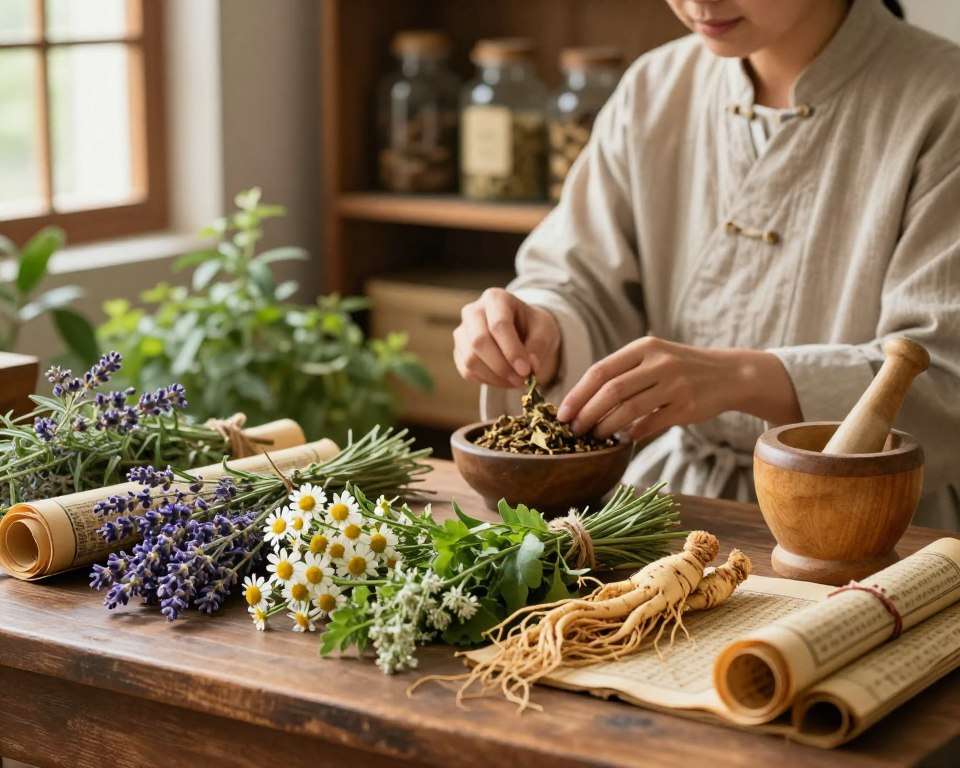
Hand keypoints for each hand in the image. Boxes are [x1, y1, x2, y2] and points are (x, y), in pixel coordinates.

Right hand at [453, 288, 561, 388]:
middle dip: (502, 366)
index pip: (499, 325)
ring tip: (517, 381)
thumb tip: (529, 367)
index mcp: (495, 298)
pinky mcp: (459, 351)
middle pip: (479, 341)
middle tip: (522, 380)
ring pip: (470, 360)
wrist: (521, 331)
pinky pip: (468, 372)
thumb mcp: (544, 330)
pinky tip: (505, 380)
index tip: (526, 370)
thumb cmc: (533, 326)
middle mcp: (473, 311)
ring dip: (495, 377)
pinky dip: (488, 381)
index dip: (512, 350)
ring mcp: (462, 332)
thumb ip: (538, 346)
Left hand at [556, 337, 801, 440]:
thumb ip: (623, 372)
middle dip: (587, 413)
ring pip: (629, 409)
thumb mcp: (654, 357)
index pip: (601, 370)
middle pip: (611, 390)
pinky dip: (633, 433)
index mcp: (644, 347)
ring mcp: (674, 384)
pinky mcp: (686, 406)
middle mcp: (658, 362)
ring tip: (594, 436)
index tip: (562, 413)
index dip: (578, 394)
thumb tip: (584, 400)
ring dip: (606, 426)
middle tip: (574, 430)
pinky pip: (651, 423)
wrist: (729, 374)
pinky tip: (624, 438)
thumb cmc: (681, 368)